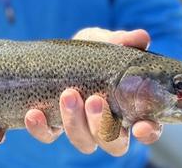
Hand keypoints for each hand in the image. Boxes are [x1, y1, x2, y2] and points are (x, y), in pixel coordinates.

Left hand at [24, 28, 162, 156]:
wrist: (60, 53)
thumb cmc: (93, 50)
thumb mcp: (106, 42)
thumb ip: (123, 41)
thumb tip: (140, 37)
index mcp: (130, 107)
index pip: (148, 129)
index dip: (148, 132)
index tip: (140, 126)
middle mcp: (109, 125)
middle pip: (114, 143)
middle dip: (103, 126)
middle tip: (94, 100)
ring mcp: (82, 128)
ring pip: (84, 143)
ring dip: (75, 123)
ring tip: (67, 95)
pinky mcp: (55, 127)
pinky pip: (49, 136)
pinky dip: (41, 128)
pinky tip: (34, 113)